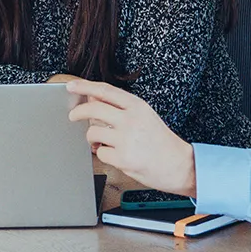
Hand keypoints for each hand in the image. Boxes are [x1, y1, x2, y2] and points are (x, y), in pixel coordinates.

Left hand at [65, 79, 196, 195]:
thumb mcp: (144, 116)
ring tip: (103, 141)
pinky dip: (104, 154)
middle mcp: (131, 120)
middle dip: (78, 112)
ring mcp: (126, 140)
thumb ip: (120, 106)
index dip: (85, 86)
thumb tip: (94, 96)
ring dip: (92, 138)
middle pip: (93, 109)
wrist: (178, 165)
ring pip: (93, 132)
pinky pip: (100, 153)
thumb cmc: (161, 141)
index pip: (105, 90)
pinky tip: (115, 154)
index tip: (71, 86)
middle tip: (73, 116)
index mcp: (137, 106)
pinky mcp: (123, 159)